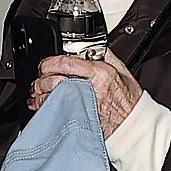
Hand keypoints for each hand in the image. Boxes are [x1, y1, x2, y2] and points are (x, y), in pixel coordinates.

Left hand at [28, 49, 142, 138]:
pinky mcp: (78, 120)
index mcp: (100, 73)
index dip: (49, 63)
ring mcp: (82, 106)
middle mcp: (89, 89)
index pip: (66, 62)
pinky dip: (44, 109)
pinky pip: (55, 113)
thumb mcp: (122, 71)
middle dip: (40, 80)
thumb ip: (106, 56)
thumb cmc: (130, 101)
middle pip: (54, 80)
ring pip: (51, 98)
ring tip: (37, 93)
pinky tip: (39, 106)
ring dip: (39, 94)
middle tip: (38, 80)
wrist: (134, 125)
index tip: (45, 65)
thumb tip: (91, 46)